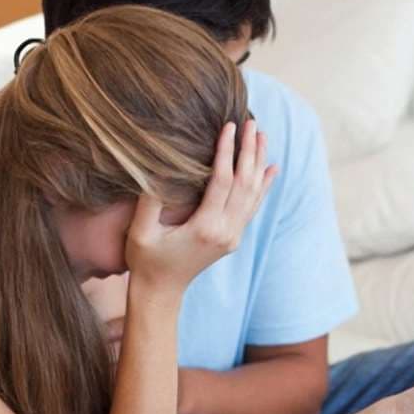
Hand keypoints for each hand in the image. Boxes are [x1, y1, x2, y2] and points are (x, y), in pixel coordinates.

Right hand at [125, 120, 276, 292]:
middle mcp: (226, 232)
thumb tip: (160, 167)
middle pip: (245, 184)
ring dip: (259, 163)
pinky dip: (264, 186)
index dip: (226, 151)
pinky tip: (272, 168)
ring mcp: (233, 236)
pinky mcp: (233, 238)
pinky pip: (253, 207)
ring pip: (253, 194)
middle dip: (249, 151)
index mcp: (205, 228)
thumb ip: (149, 201)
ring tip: (261, 135)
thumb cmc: (146, 260)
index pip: (222, 181)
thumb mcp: (141, 232)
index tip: (229, 126)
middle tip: (252, 122)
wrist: (161, 291)